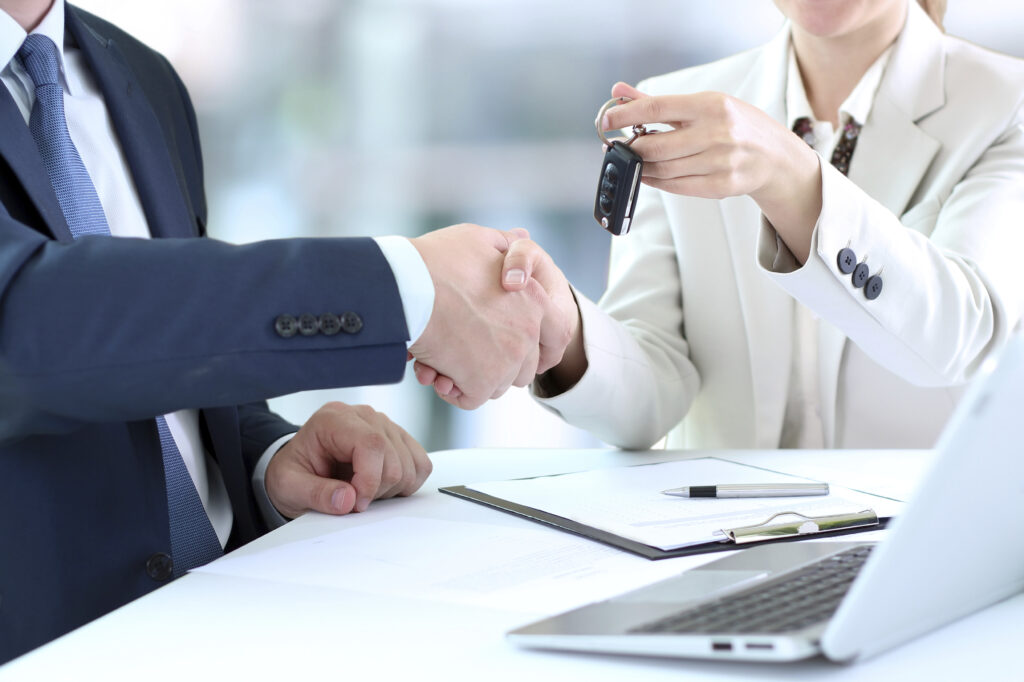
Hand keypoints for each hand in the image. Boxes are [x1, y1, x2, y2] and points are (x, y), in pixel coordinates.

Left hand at [265, 402, 430, 517]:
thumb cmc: (295, 471)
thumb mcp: (289, 486)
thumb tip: (348, 500)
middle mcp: (364, 416)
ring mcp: (385, 425)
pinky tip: (381, 486)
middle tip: (354, 499)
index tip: (357, 503)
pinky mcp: (399, 439)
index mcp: (334, 419)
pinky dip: (406, 484)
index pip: (371, 444)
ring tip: (364, 490)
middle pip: (394, 458)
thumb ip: (316, 494)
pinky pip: (421, 465)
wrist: (301, 466)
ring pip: (411, 464)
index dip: (370, 480)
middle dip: (377, 490)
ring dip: (392, 488)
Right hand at [408, 223, 556, 409]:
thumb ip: (506, 244)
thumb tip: (522, 236)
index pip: (555, 334)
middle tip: (468, 351)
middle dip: (498, 363)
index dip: (537, 345)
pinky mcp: (483, 380)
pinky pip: (472, 398)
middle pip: (523, 365)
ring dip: (474, 377)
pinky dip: (454, 391)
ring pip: (497, 384)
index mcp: (536, 298)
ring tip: (446, 359)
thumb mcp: (478, 239)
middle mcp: (528, 330)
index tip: (513, 346)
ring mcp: (508, 358)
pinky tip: (435, 373)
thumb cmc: (436, 260)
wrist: (406, 285)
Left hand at [603, 82, 821, 260]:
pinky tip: (647, 174)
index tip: (606, 121)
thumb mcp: (703, 105)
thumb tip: (617, 92)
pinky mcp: (721, 186)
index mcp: (711, 105)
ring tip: (633, 160)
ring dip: (641, 167)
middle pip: (656, 146)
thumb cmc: (735, 125)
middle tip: (618, 146)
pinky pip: (676, 186)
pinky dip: (656, 181)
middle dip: (631, 148)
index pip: (658, 108)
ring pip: (663, 170)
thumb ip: (658, 103)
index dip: (626, 115)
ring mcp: (721, 161)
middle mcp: (717, 132)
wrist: (774, 156)